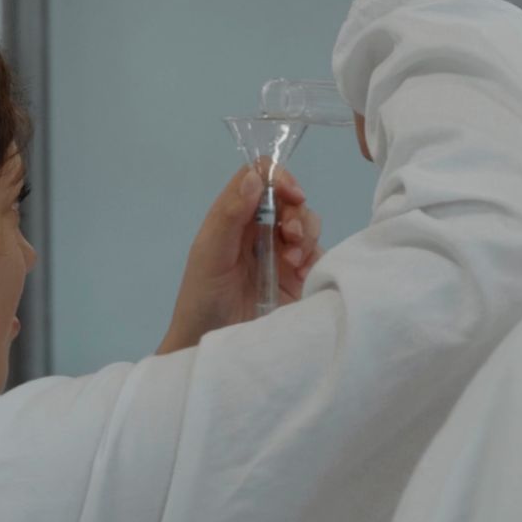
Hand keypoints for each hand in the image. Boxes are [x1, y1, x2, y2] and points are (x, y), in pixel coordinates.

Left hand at [158, 166, 322, 353]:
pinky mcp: (299, 275)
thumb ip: (230, 215)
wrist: (215, 344)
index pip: (260, 178)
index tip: (290, 194)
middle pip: (290, 198)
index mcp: (234, 216)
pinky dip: (315, 256)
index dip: (278, 178)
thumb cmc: (203, 298)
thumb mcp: (211, 254)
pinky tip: (301, 272)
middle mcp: (259, 228)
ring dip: (307, 233)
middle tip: (291, 236)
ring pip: (308, 222)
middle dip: (296, 211)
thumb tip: (256, 177)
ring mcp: (281, 251)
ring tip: (294, 260)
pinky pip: (318, 252)